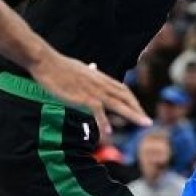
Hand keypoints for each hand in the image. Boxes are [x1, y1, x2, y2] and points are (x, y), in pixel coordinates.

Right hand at [27, 52, 150, 135]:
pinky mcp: (82, 96)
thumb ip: (89, 71)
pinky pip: (96, 110)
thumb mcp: (80, 68)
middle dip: (138, 109)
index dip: (133, 101)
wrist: (47, 63)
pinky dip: (103, 121)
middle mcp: (100, 83)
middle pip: (125, 97)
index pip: (123, 90)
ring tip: (143, 124)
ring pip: (117, 103)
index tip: (140, 110)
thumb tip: (94, 66)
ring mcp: (92, 90)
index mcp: (101, 78)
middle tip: (148, 122)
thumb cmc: (60, 66)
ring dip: (132, 114)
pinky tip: (108, 132)